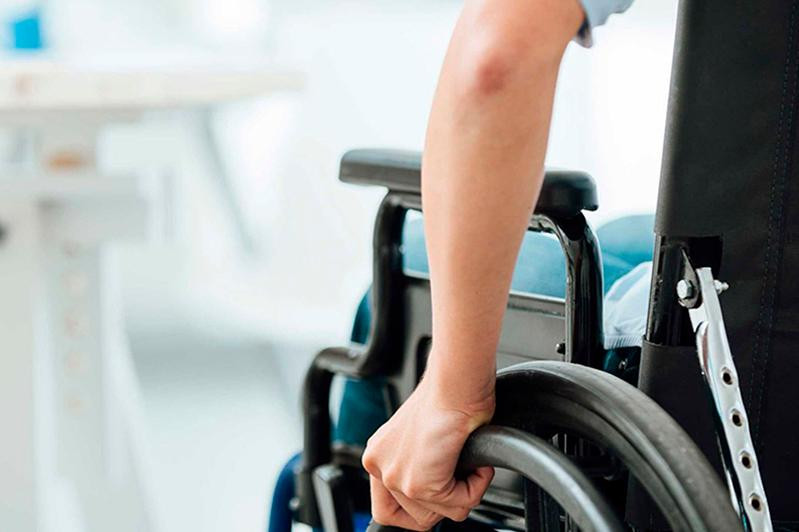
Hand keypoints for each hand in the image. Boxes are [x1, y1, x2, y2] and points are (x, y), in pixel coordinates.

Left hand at [362, 367, 494, 529]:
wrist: (457, 381)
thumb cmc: (450, 394)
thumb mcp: (425, 435)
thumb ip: (421, 464)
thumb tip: (441, 491)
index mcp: (379, 454)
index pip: (387, 509)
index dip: (419, 510)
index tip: (441, 501)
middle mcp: (379, 466)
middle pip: (415, 518)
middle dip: (447, 503)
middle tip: (462, 478)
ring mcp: (396, 477)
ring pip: (441, 514)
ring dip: (465, 493)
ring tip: (471, 464)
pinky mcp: (420, 484)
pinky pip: (459, 506)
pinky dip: (476, 487)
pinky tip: (476, 464)